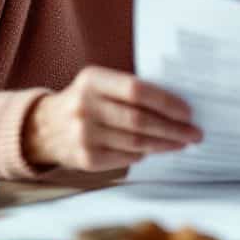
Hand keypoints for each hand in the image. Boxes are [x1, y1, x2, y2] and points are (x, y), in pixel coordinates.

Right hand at [22, 66, 202, 171]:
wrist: (44, 128)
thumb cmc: (86, 102)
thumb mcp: (100, 84)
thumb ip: (130, 90)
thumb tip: (177, 106)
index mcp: (92, 80)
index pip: (137, 90)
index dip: (166, 102)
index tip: (188, 112)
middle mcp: (85, 107)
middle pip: (140, 120)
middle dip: (173, 128)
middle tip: (194, 132)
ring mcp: (83, 135)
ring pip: (136, 142)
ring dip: (165, 144)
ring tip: (182, 142)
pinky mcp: (86, 159)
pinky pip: (126, 157)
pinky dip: (145, 153)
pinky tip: (157, 150)